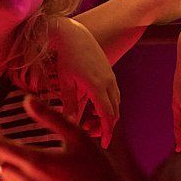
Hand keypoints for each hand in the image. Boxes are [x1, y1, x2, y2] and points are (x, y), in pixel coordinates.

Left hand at [49, 17, 119, 146]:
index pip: (107, 116)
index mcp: (97, 87)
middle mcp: (108, 82)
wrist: (73, 34)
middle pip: (114, 112)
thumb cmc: (66, 58)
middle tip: (91, 135)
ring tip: (91, 122)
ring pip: (115, 103)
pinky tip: (96, 109)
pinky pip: (114, 94)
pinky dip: (108, 105)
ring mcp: (111, 77)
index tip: (103, 145)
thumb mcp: (65, 83)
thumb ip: (69, 104)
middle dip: (106, 127)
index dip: (106, 132)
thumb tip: (70, 123)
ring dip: (107, 116)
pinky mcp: (110, 73)